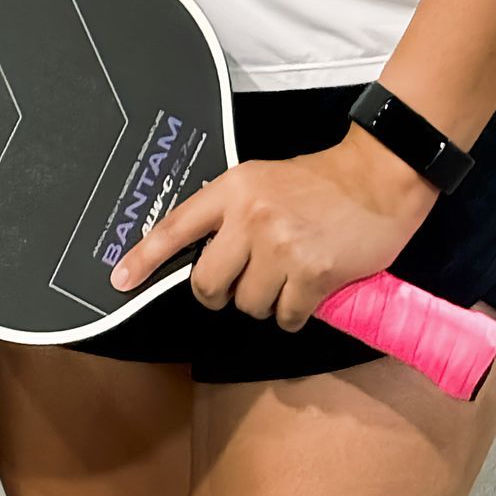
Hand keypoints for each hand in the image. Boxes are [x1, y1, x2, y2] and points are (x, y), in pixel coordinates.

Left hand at [109, 130, 437, 329]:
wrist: (376, 178)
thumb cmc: (318, 183)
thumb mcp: (262, 180)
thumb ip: (231, 211)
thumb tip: (203, 251)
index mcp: (233, 189)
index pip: (176, 226)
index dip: (144, 257)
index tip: (120, 280)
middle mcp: (250, 217)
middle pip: (208, 284)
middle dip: (221, 293)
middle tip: (242, 283)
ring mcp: (281, 246)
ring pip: (248, 304)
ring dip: (266, 301)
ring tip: (287, 275)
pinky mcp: (313, 273)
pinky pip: (285, 317)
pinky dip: (294, 313)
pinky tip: (308, 290)